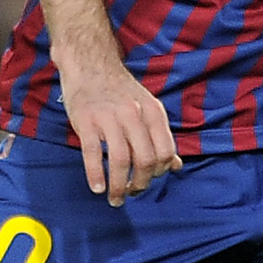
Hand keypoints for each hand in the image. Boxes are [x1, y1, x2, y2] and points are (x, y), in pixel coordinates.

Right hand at [61, 59, 180, 204]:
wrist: (91, 63)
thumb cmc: (120, 91)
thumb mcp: (147, 107)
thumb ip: (160, 136)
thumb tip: (175, 166)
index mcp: (153, 112)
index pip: (164, 151)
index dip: (159, 172)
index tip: (147, 180)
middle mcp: (134, 114)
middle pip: (145, 160)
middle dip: (139, 184)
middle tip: (131, 193)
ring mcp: (109, 117)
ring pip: (120, 160)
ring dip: (119, 186)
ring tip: (116, 198)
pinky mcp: (86, 120)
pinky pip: (92, 153)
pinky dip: (96, 175)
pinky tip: (97, 188)